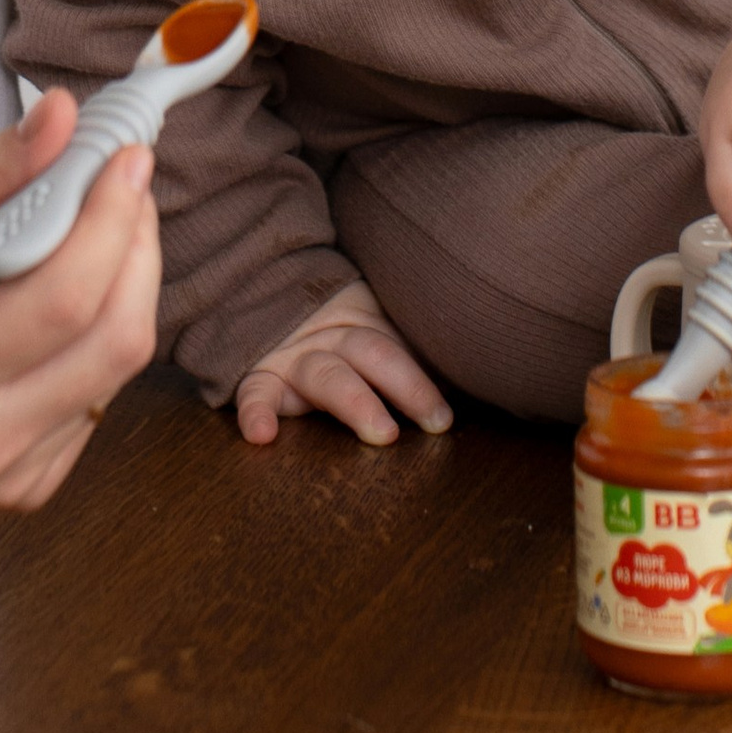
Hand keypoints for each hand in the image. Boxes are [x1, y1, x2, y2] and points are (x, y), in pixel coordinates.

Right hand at [0, 91, 160, 510]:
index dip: (111, 220)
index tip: (124, 156)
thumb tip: (66, 116)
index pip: (65, 301)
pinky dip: (98, 339)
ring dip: (125, 288)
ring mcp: (6, 479)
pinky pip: (97, 402)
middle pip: (115, 344)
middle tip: (123, 184)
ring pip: (117, 372)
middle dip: (136, 249)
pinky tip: (64, 302)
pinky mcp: (24, 489)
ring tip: (94, 229)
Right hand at [234, 281, 452, 449]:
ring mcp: (296, 358)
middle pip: (374, 353)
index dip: (427, 379)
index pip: (403, 346)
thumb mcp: (383, 329)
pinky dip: (255, 412)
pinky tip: (262, 435)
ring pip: (328, 374)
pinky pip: (254, 391)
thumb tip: (477, 382)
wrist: (269, 296)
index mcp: (369, 327)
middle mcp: (335, 341)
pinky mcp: (262, 377)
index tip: (447, 418)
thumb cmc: (345, 337)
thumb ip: (419, 351)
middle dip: (407, 384)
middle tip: (434, 420)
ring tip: (381, 432)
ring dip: (355, 401)